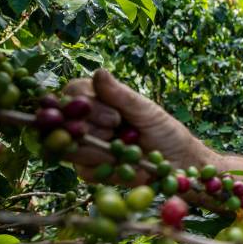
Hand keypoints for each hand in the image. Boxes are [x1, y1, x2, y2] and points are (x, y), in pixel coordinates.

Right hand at [63, 69, 196, 182]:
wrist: (178, 161)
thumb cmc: (164, 130)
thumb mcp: (146, 110)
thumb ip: (121, 95)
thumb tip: (98, 72)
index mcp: (97, 101)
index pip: (71, 94)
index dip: (84, 104)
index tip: (114, 117)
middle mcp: (86, 122)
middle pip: (64, 120)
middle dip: (91, 126)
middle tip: (118, 128)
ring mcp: (85, 147)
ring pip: (69, 146)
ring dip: (97, 148)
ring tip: (125, 147)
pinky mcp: (90, 171)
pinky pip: (84, 170)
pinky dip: (106, 167)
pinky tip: (125, 164)